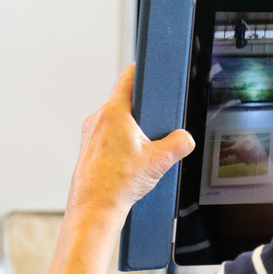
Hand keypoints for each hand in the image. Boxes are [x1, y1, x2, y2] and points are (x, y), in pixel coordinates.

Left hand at [66, 63, 194, 220]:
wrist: (95, 208)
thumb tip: (185, 139)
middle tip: (155, 125)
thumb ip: (179, 143)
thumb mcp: (160, 161)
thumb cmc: (118, 183)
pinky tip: (129, 163)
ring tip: (141, 152)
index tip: (143, 65)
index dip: (138, 70)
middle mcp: (97, 120)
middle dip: (141, 112)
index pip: (126, 80)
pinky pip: (106, 139)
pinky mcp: (87, 151)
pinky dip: (118, 145)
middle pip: (123, 104)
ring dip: (129, 132)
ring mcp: (89, 136)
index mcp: (113, 113)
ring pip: (115, 124)